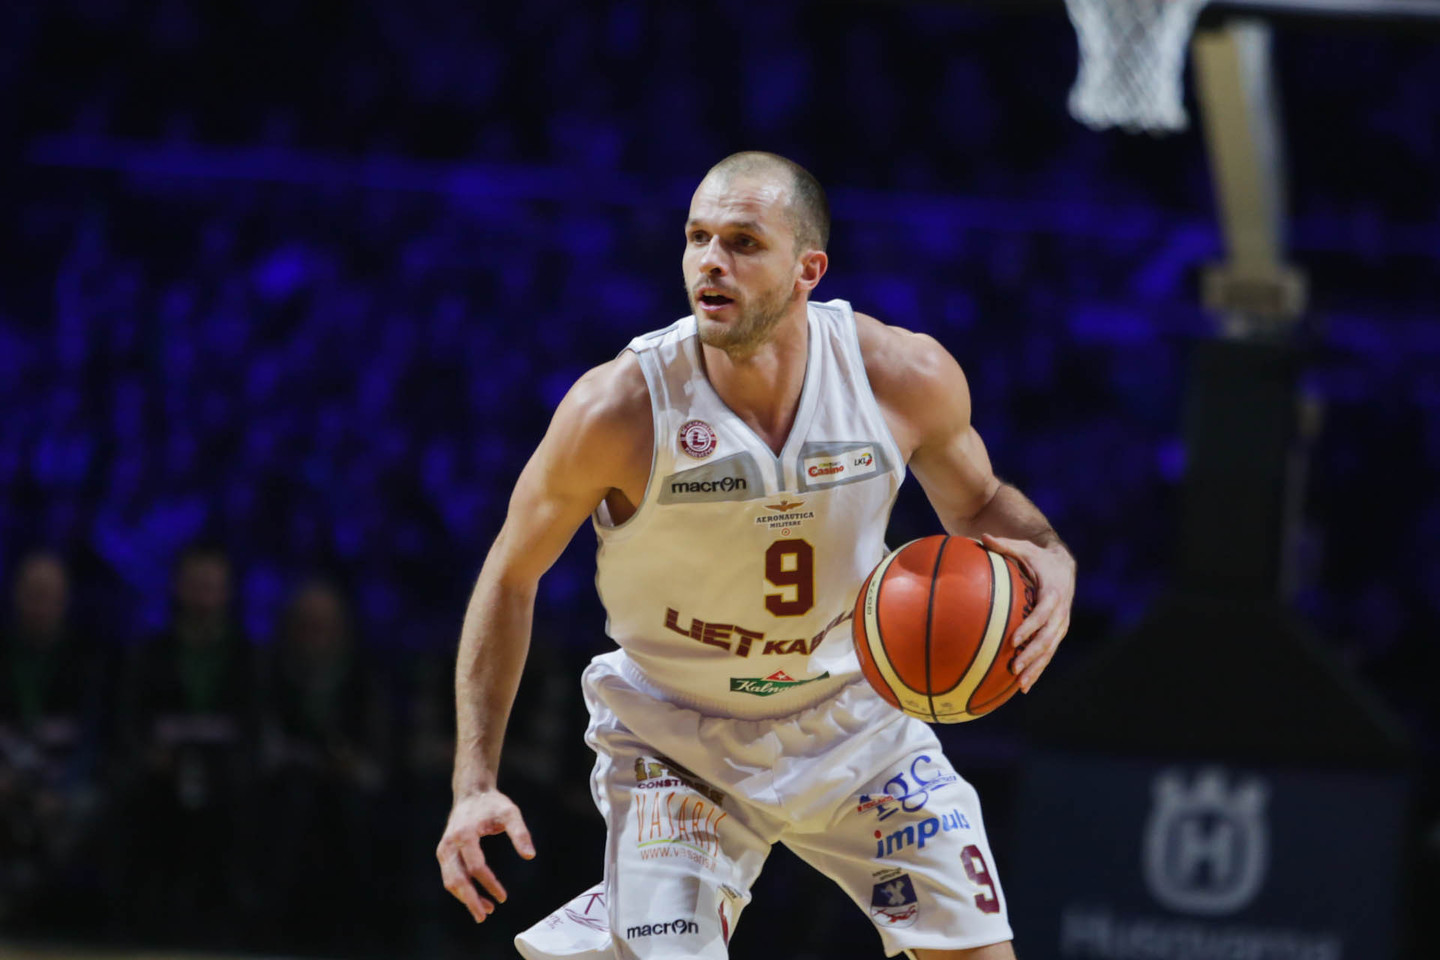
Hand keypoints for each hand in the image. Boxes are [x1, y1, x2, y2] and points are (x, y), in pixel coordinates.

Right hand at [436, 788, 534, 921]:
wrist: (471, 793)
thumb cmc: (493, 804)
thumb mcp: (510, 813)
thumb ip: (520, 833)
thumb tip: (530, 856)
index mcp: (465, 833)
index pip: (476, 866)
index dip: (489, 883)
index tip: (503, 897)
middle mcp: (450, 843)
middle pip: (456, 879)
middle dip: (470, 900)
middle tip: (485, 916)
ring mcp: (444, 849)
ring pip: (450, 880)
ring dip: (465, 898)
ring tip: (484, 911)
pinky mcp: (444, 853)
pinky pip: (450, 876)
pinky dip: (461, 890)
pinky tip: (476, 897)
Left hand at [981, 533, 1075, 693]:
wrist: (1062, 566)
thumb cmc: (1036, 557)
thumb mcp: (1023, 548)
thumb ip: (1003, 545)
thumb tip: (980, 537)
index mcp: (1053, 593)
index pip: (1042, 614)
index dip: (1029, 628)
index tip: (1014, 640)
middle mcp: (1060, 613)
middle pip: (1048, 638)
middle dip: (1032, 655)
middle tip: (1015, 667)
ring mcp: (1060, 625)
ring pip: (1050, 651)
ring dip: (1036, 668)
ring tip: (1020, 684)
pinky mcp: (1056, 633)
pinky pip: (1048, 654)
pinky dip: (1038, 670)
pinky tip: (1023, 687)